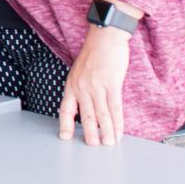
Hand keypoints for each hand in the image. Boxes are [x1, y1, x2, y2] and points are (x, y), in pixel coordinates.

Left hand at [58, 25, 130, 145]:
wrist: (105, 37)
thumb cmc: (94, 53)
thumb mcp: (79, 71)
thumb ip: (80, 87)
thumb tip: (85, 106)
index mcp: (72, 84)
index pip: (65, 109)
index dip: (65, 124)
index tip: (65, 137)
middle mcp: (82, 87)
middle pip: (85, 116)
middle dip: (89, 133)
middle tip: (93, 146)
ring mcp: (97, 86)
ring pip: (101, 115)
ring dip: (106, 132)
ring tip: (108, 143)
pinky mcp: (112, 84)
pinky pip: (115, 107)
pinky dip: (118, 122)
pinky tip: (119, 131)